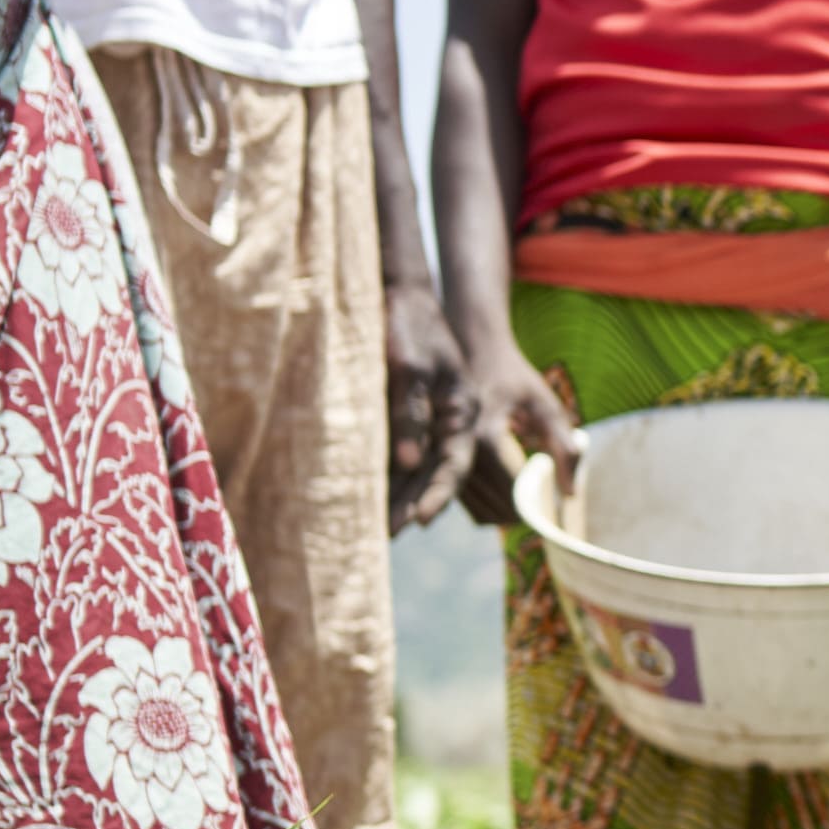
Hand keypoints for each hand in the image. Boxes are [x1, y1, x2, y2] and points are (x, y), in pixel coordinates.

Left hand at [383, 278, 480, 530]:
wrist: (397, 292)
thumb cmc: (408, 324)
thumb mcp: (410, 366)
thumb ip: (409, 413)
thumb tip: (406, 463)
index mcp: (463, 409)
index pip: (453, 463)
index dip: (436, 493)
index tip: (417, 520)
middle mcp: (449, 419)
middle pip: (434, 473)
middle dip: (409, 504)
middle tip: (384, 535)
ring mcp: (428, 417)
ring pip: (415, 467)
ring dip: (395, 495)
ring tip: (372, 527)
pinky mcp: (408, 413)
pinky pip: (398, 451)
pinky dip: (384, 474)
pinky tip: (364, 493)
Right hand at [452, 337, 579, 530]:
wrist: (467, 352)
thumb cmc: (511, 377)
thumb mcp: (543, 404)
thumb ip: (563, 446)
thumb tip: (570, 494)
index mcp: (487, 439)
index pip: (516, 495)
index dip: (538, 505)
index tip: (552, 501)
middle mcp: (459, 455)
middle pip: (497, 509)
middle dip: (523, 511)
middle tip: (541, 495)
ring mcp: (444, 463)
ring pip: (480, 513)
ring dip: (504, 512)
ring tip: (524, 491)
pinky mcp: (437, 466)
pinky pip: (468, 504)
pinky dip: (488, 504)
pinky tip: (504, 485)